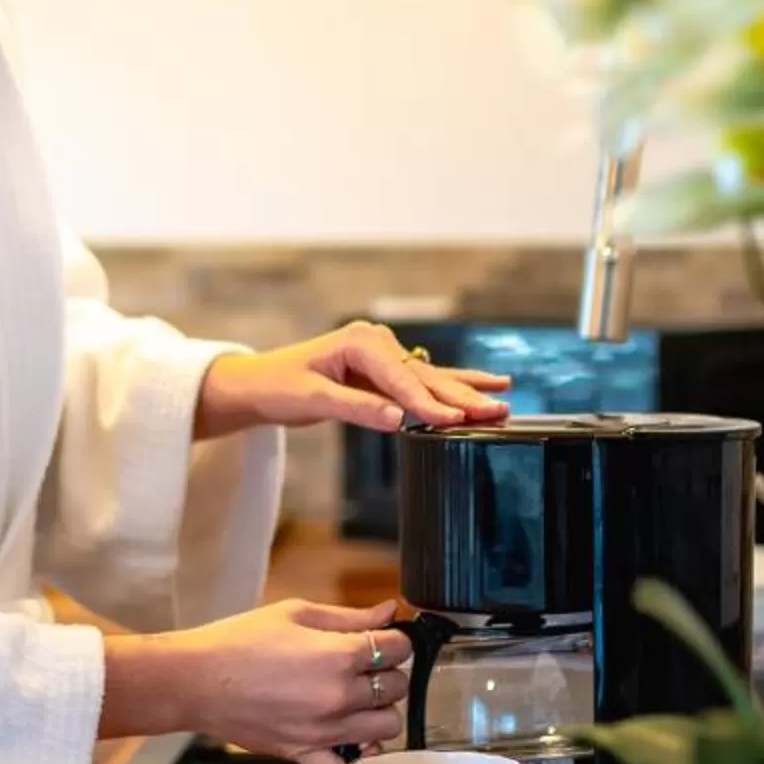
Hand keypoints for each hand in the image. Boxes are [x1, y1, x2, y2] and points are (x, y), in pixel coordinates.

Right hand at [100, 598, 415, 763]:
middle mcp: (340, 696)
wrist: (195, 680)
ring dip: (379, 713)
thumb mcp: (296, 613)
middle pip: (398, 688)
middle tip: (364, 666)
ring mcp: (326, 730)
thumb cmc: (238, 642)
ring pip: (387, 729)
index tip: (383, 639)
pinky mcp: (307, 754)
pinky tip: (355, 750)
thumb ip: (350, 616)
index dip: (395, 639)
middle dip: (387, 673)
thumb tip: (388, 613)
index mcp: (340, 655)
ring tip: (357, 700)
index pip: (398, 648)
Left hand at [194, 321, 510, 441]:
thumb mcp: (312, 400)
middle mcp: (377, 343)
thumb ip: (356, 409)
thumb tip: (396, 419)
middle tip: (496, 412)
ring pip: (431, 379)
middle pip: (425, 376)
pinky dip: (455, 385)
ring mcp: (384, 355)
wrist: (260, 383)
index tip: (454, 421)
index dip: (428, 403)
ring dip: (466, 392)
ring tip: (503, 399)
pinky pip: (425, 381)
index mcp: (359, 342)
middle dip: (461, 396)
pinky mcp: (386, 371)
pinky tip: (489, 384)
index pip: (402, 379)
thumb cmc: (279, 387)